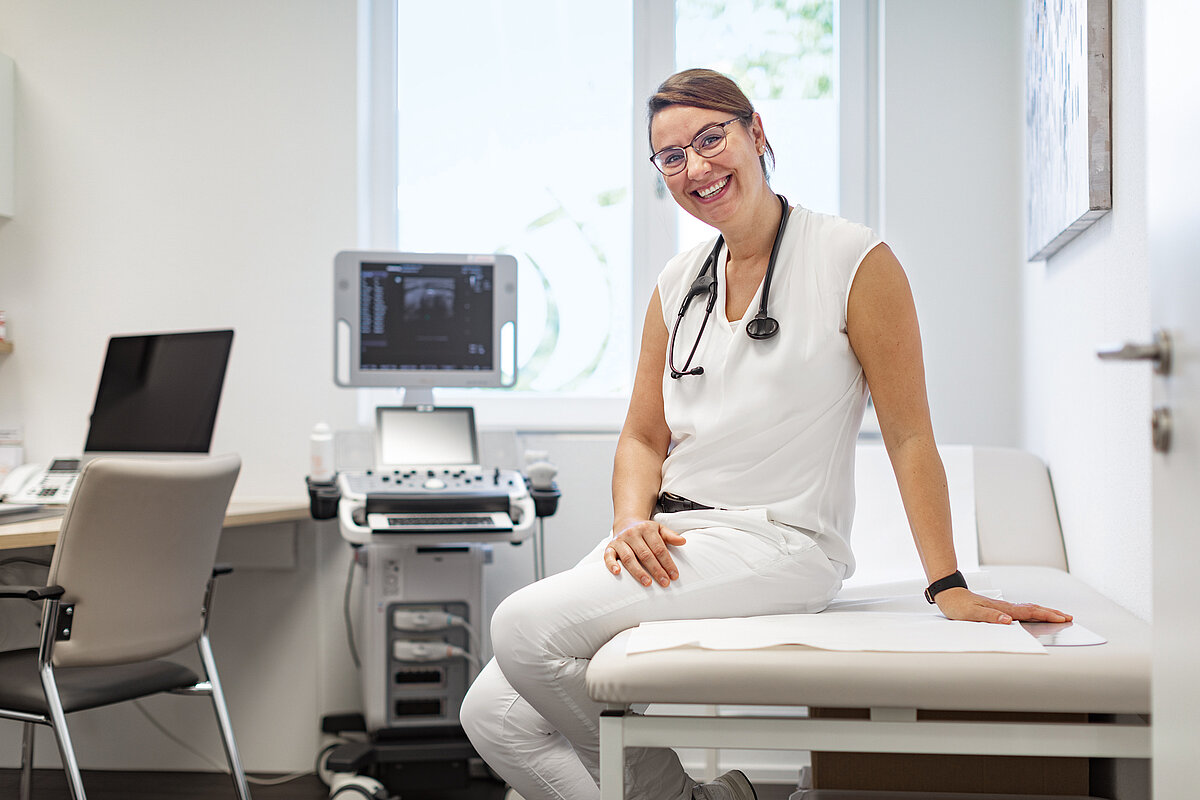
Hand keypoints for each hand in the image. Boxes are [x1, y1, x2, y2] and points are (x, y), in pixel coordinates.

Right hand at [604, 519, 686, 587]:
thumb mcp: (659, 530)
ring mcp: (620, 541)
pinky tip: (617, 572)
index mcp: (647, 529)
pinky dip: (611, 564)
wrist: (627, 522)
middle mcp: (632, 534)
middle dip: (656, 570)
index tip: (674, 575)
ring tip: (648, 583)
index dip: (667, 563)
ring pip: (629, 558)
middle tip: (665, 582)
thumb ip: (670, 536)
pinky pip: (608, 556)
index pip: (659, 548)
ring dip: (638, 572)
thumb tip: (683, 541)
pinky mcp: (610, 547)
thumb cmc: (645, 531)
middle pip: (646, 554)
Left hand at [935, 587, 1072, 624]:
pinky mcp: (998, 608)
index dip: (1046, 616)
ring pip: (1029, 609)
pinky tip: (1033, 615)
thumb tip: (1008, 621)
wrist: (948, 593)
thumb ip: (990, 617)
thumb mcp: (971, 614)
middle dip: (1052, 613)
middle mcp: (1005, 607)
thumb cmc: (958, 605)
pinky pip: (1021, 610)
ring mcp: (1002, 606)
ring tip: (1057, 615)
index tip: (1062, 619)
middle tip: (1068, 617)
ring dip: (1044, 612)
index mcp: (1002, 609)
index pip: (1029, 613)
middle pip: (1033, 609)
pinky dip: (1032, 612)